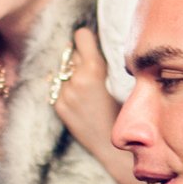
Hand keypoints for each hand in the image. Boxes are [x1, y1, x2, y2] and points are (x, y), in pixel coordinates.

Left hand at [51, 27, 117, 150]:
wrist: (114, 147)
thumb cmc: (124, 113)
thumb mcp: (119, 82)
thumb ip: (103, 63)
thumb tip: (91, 45)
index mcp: (93, 70)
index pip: (81, 36)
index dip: (87, 40)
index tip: (92, 46)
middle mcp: (75, 80)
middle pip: (71, 53)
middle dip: (80, 59)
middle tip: (93, 72)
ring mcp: (64, 94)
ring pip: (63, 70)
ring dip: (71, 74)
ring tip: (86, 88)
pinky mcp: (58, 106)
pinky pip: (58, 86)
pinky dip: (66, 88)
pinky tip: (79, 99)